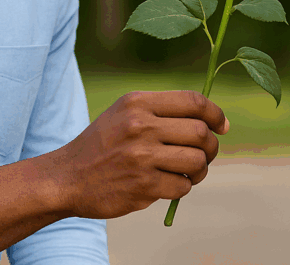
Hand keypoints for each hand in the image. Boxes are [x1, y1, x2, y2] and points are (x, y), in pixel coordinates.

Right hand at [45, 90, 228, 219]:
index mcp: (138, 103)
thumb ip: (162, 111)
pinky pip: (183, 187)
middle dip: (211, 146)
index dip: (215, 113)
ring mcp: (141, 157)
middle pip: (200, 132)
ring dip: (200, 169)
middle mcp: (141, 126)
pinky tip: (170, 184)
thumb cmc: (104, 144)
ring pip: (197, 161)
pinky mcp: (142, 186)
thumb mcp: (126, 113)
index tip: (222, 126)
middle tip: (205, 154)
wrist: (67, 177)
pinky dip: (183, 187)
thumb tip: (211, 121)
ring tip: (189, 171)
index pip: (193, 101)